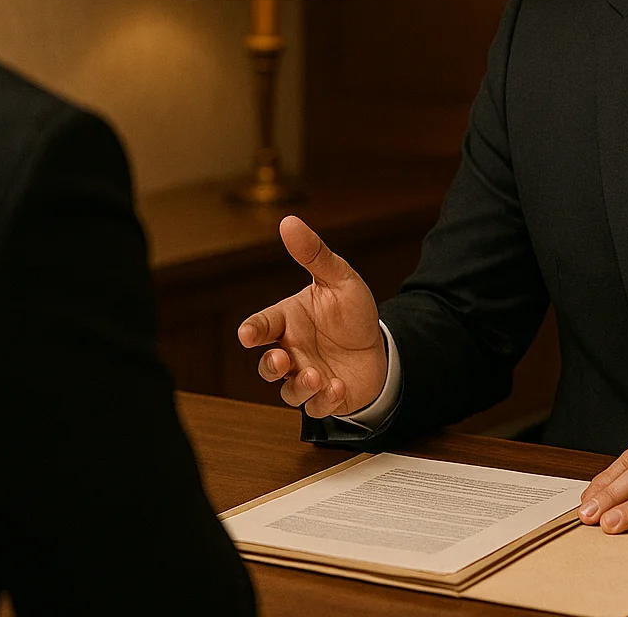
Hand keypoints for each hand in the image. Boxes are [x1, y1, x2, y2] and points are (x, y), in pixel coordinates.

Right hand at [237, 216, 387, 417]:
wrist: (379, 345)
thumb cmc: (352, 312)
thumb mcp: (339, 278)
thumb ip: (315, 254)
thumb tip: (288, 221)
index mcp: (289, 321)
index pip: (262, 325)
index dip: (252, 330)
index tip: (248, 334)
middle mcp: (292, 350)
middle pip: (267, 364)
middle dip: (270, 365)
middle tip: (281, 360)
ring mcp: (306, 376)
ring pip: (289, 391)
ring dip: (299, 386)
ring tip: (316, 375)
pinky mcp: (325, 397)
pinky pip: (316, 407)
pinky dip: (323, 401)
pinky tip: (338, 387)